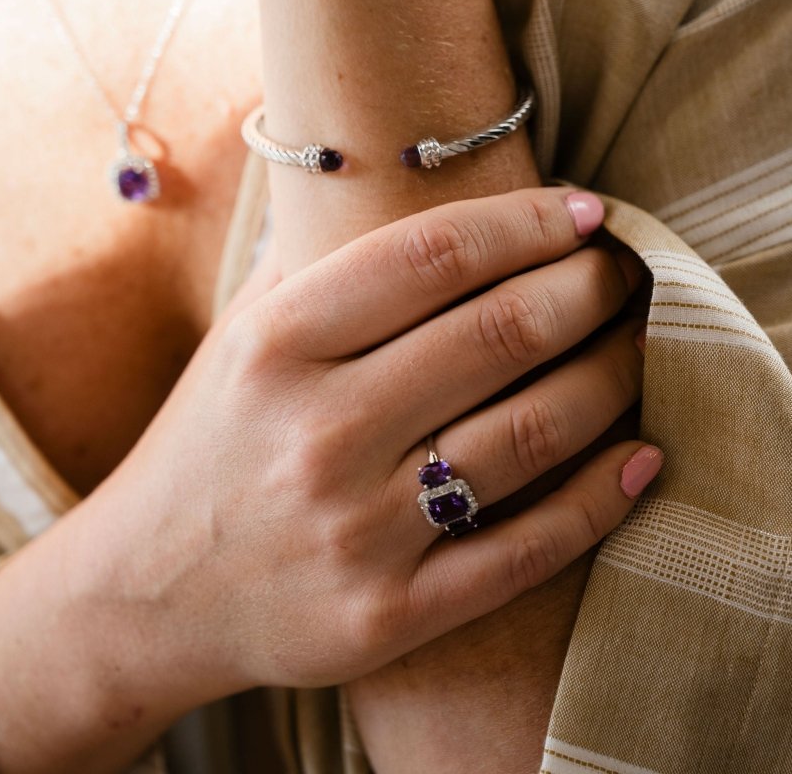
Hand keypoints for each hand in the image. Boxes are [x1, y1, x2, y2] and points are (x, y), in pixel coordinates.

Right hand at [71, 188, 654, 713]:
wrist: (147, 592)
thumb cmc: (212, 439)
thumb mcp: (241, 333)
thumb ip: (320, 259)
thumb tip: (414, 177)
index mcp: (277, 344)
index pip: (434, 254)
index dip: (528, 222)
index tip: (588, 213)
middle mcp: (317, 430)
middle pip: (500, 332)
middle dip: (589, 289)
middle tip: (626, 273)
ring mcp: (356, 529)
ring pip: (533, 431)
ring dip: (613, 375)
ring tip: (637, 343)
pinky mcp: (389, 614)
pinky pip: (529, 548)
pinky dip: (604, 496)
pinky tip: (643, 454)